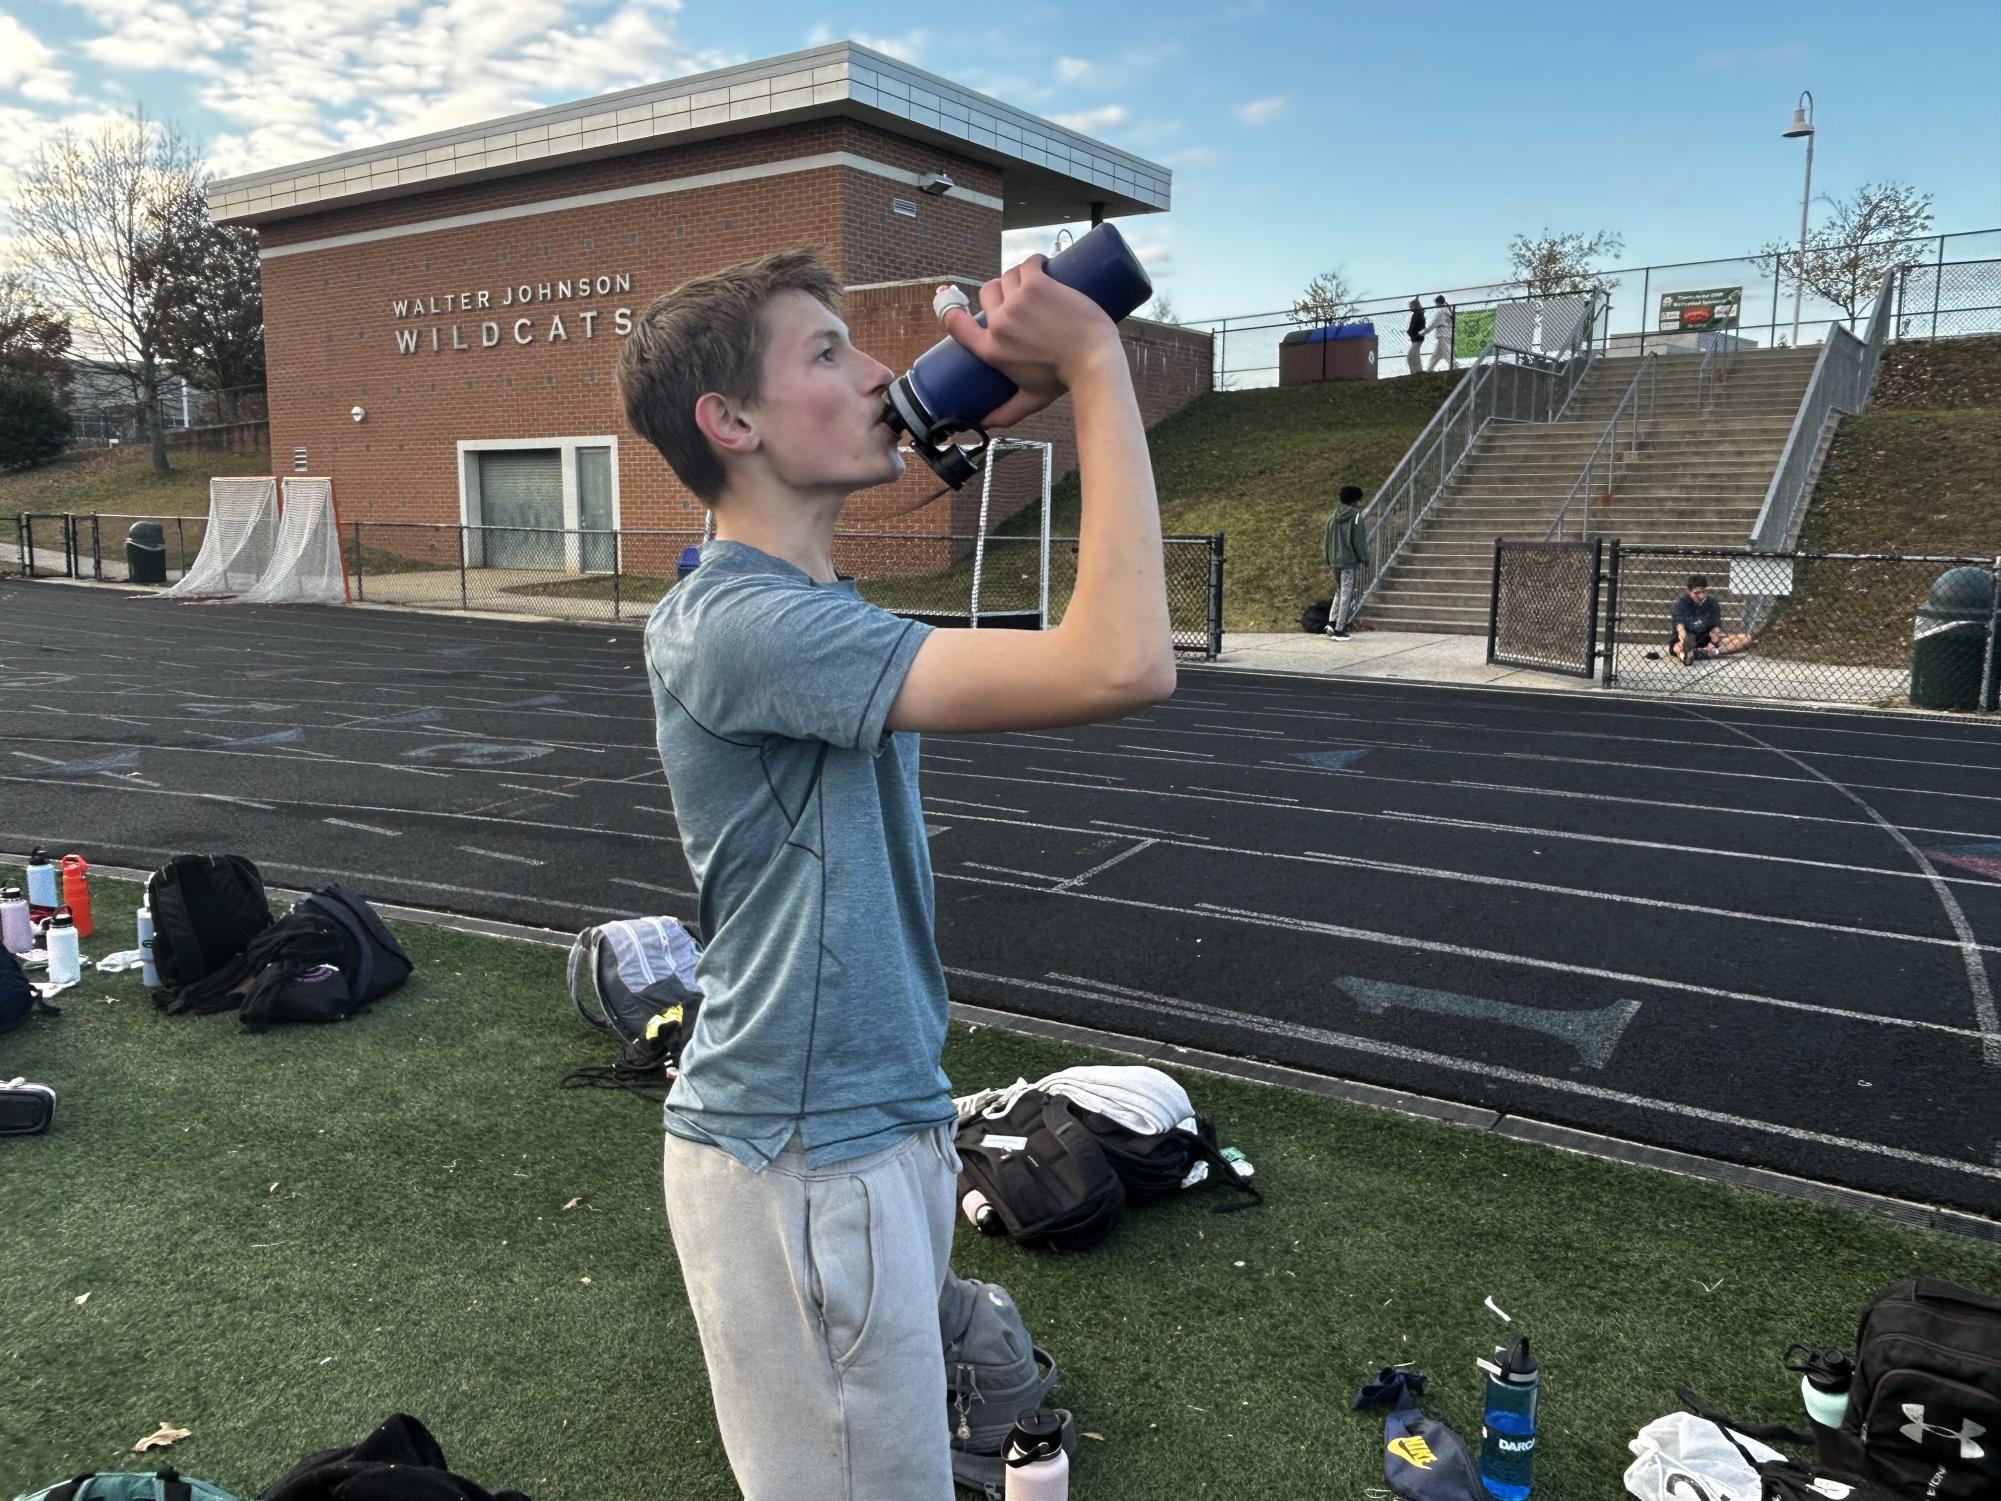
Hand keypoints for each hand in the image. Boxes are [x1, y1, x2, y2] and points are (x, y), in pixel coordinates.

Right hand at [938, 255, 1123, 426]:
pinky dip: (1035, 262)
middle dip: (1001, 292)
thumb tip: (985, 425)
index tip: (966, 305)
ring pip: (1008, 275)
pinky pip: (1029, 263)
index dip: (954, 309)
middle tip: (1022, 300)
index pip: (955, 323)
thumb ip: (1006, 414)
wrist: (1094, 362)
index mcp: (991, 349)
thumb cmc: (1063, 380)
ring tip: (1036, 285)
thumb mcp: (1029, 400)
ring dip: (1019, 276)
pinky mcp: (1038, 284)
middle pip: (987, 292)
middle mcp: (999, 324)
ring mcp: (1017, 302)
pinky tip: (1043, 265)